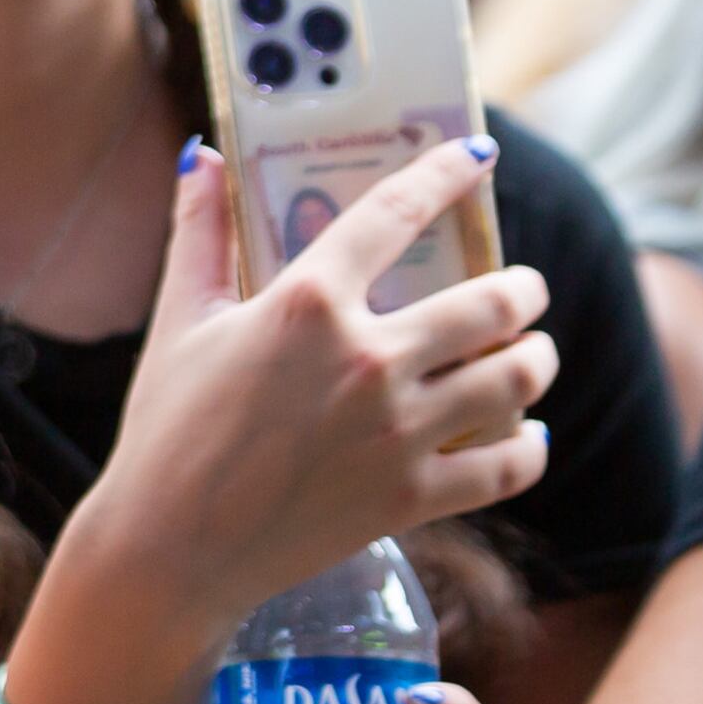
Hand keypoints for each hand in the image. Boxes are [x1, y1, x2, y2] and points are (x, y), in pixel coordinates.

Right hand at [72, 136, 555, 662]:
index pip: (397, 211)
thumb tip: (200, 155)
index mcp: (307, 303)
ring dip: (537, 357)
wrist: (168, 548)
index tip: (478, 157)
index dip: (447, 173)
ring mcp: (398, 432)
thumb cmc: (165, 428)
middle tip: (523, 290)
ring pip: (518, 378)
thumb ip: (199, 232)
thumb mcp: (179, 321)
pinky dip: (530, 447)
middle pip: (493, 302)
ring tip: (531, 353)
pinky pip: (510, 466)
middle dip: (524, 289)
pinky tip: (526, 435)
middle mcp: (367, 359)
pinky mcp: (413, 497)